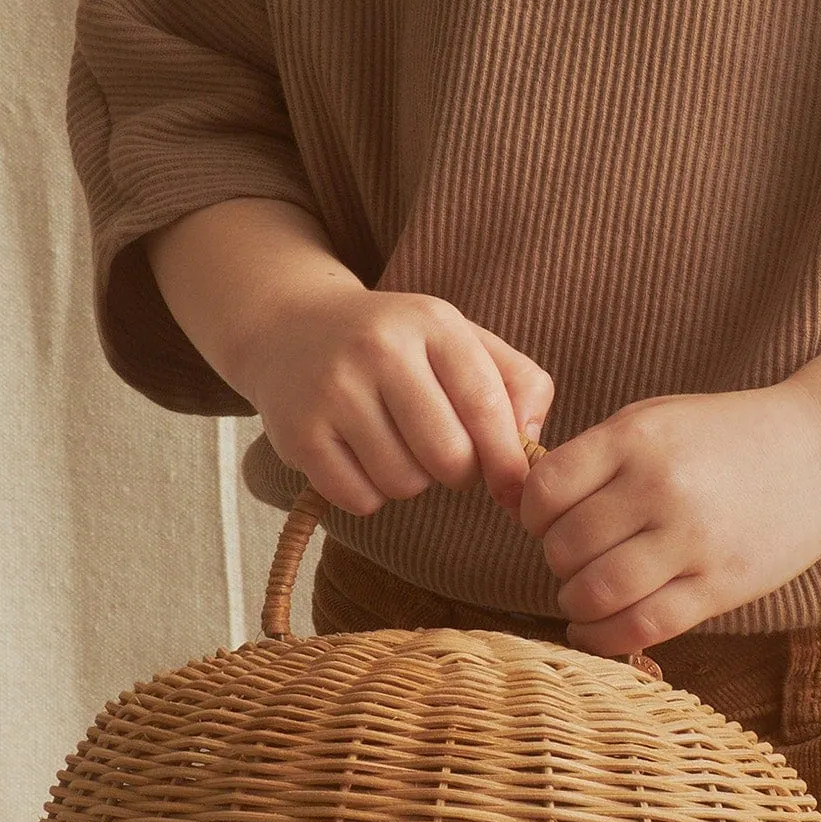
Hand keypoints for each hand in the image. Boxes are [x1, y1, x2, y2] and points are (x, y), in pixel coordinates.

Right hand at [146, 200, 553, 514]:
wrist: (292, 329)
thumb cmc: (398, 346)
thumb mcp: (460, 341)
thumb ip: (518, 385)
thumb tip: (528, 451)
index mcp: (431, 322)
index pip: (485, 404)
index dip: (507, 459)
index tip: (513, 486)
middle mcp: (379, 348)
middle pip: (449, 456)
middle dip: (458, 472)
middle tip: (442, 454)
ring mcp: (333, 390)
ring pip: (404, 483)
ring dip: (411, 481)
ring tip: (395, 446)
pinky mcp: (299, 433)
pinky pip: (360, 499)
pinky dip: (369, 494)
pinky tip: (360, 458)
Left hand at [519, 314, 820, 653]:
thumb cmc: (726, 437)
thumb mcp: (656, 421)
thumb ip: (592, 457)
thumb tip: (518, 504)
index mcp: (637, 438)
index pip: (544, 492)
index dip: (534, 514)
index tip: (550, 520)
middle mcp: (660, 488)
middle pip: (563, 547)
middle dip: (557, 559)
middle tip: (576, 557)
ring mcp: (692, 541)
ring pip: (593, 593)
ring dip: (576, 601)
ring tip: (588, 592)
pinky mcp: (719, 586)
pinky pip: (639, 627)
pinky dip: (602, 637)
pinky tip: (597, 628)